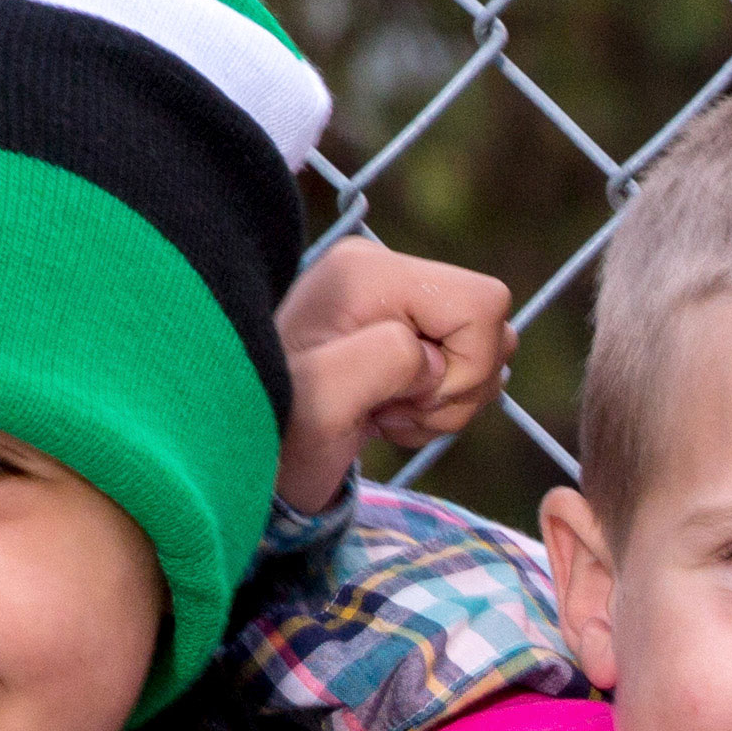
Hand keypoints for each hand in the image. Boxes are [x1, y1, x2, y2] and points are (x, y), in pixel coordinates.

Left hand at [276, 236, 516, 514]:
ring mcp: (394, 307)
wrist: (240, 458)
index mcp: (371, 272)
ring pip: (482, 355)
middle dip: (458, 386)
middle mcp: (386, 275)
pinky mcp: (399, 337)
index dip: (468, 364)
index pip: (483, 302)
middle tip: (392, 410)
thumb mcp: (322, 400)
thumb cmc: (273, 434)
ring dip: (447, 403)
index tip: (408, 397)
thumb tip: (427, 359)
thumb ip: (383, 360)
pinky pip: (460, 373)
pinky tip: (383, 415)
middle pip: (491, 328)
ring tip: (383, 414)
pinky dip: (435, 409)